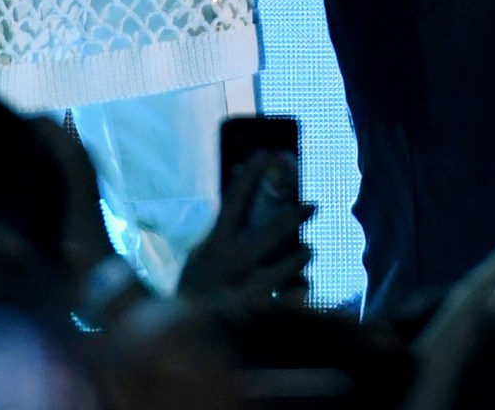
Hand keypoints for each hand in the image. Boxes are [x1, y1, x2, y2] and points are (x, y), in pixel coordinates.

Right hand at [176, 153, 313, 304]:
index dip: (250, 174)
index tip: (266, 153)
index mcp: (215, 245)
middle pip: (275, 230)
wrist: (182, 341)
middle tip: (312, 204)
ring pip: (292, 263)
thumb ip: (221, 235)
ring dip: (302, 253)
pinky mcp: (262, 315)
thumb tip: (242, 200)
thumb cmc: (195, 292)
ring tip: (306, 249)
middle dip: (297, 213)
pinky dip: (300, 291)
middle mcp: (233, 264)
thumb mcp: (200, 258)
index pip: (234, 200)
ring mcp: (249, 290)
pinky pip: (295, 297)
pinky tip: (299, 288)